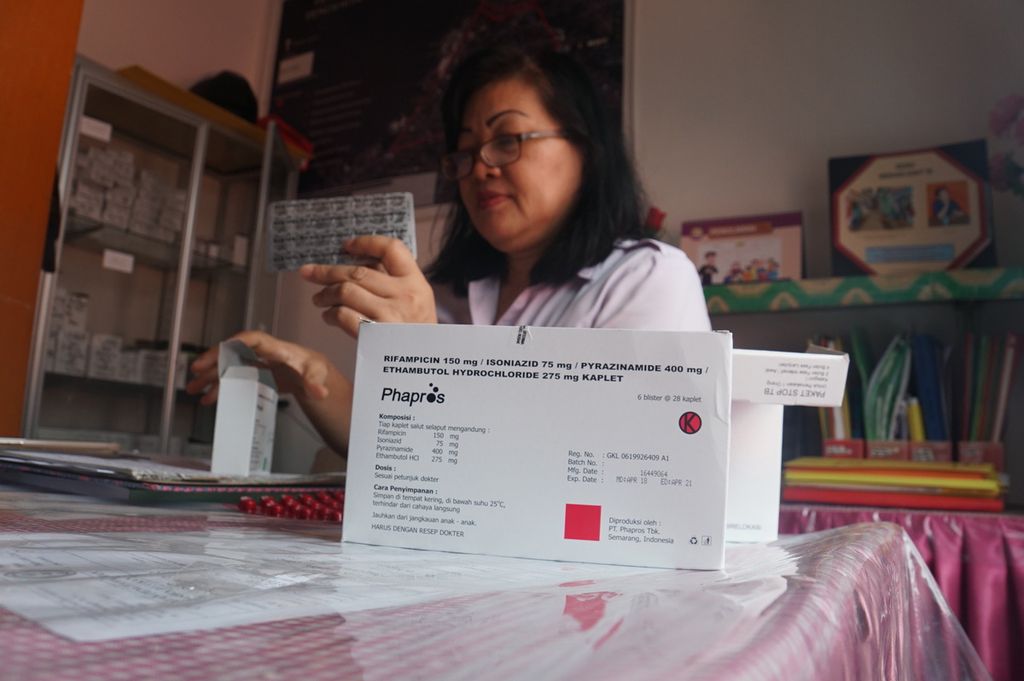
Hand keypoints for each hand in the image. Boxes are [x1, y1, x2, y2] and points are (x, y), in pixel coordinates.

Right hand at [186, 330, 331, 405]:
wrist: (316, 375)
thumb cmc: (316, 369)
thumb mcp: (319, 375)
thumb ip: (316, 383)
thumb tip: (318, 392)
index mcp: (278, 350)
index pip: (254, 339)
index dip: (236, 342)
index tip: (221, 348)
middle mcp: (264, 354)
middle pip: (235, 352)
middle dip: (214, 359)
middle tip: (196, 370)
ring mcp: (258, 365)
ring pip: (230, 367)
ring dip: (211, 376)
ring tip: (194, 387)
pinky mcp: (255, 376)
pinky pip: (234, 379)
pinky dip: (221, 388)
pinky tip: (210, 397)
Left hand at [301, 235, 436, 337]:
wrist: (426, 363)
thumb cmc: (416, 331)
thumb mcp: (416, 300)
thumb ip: (392, 281)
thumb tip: (354, 262)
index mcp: (416, 282)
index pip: (391, 249)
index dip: (366, 242)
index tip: (345, 246)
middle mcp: (405, 295)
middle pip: (358, 272)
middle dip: (327, 271)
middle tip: (309, 273)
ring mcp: (390, 315)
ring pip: (346, 291)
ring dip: (326, 294)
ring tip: (319, 299)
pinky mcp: (375, 336)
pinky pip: (344, 315)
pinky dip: (330, 314)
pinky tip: (328, 316)